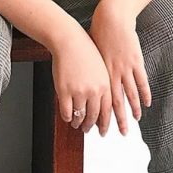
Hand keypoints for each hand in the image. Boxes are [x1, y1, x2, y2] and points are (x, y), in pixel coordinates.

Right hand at [50, 19, 111, 134]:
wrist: (70, 41)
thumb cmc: (85, 52)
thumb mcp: (101, 69)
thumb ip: (103, 86)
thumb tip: (102, 104)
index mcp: (105, 85)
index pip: (107, 111)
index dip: (105, 124)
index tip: (104, 131)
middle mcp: (94, 91)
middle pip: (94, 116)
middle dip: (91, 127)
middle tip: (88, 130)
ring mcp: (79, 92)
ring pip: (80, 116)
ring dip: (78, 123)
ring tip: (77, 124)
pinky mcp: (64, 91)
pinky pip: (66, 112)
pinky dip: (67, 117)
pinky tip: (67, 117)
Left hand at [89, 2, 150, 135]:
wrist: (111, 18)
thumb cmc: (98, 32)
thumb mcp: (90, 51)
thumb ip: (91, 65)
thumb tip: (84, 75)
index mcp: (100, 72)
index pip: (102, 99)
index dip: (102, 114)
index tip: (101, 127)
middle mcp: (113, 73)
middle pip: (116, 101)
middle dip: (118, 119)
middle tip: (119, 134)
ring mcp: (126, 68)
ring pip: (130, 94)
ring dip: (132, 109)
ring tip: (134, 122)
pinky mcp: (136, 61)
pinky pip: (141, 81)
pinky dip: (144, 93)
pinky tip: (146, 104)